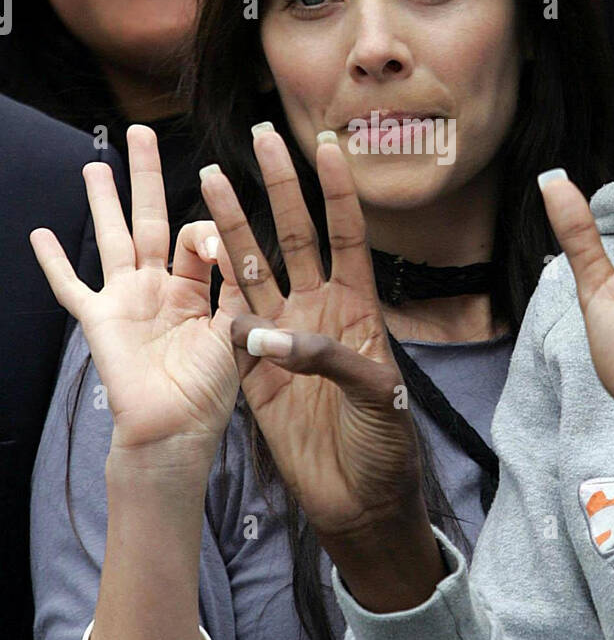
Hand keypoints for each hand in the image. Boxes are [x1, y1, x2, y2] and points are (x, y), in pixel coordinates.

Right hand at [30, 126, 240, 468]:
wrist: (175, 434)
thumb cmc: (210, 393)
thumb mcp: (237, 334)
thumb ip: (238, 291)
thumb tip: (234, 246)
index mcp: (194, 289)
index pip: (196, 238)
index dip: (207, 229)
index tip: (216, 243)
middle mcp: (157, 287)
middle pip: (149, 218)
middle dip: (145, 176)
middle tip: (139, 132)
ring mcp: (124, 300)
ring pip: (112, 239)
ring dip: (102, 202)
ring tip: (94, 164)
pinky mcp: (99, 320)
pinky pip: (71, 287)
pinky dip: (55, 263)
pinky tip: (41, 234)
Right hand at [199, 131, 427, 547]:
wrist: (360, 503)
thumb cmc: (387, 447)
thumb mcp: (379, 395)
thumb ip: (329, 357)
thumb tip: (267, 334)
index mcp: (359, 307)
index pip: (347, 233)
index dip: (336, 188)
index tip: (324, 141)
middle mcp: (319, 312)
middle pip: (294, 235)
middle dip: (277, 186)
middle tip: (258, 136)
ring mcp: (283, 339)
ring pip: (252, 268)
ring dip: (232, 225)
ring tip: (209, 179)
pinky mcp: (254, 373)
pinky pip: (230, 326)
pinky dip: (216, 298)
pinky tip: (200, 260)